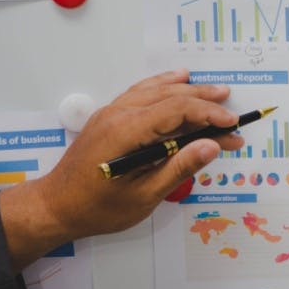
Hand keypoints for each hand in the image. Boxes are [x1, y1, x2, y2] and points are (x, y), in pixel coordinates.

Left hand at [0, 69, 244, 269]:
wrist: (56, 206)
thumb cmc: (97, 207)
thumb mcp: (144, 195)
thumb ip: (179, 167)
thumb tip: (210, 146)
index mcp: (127, 132)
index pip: (177, 110)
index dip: (209, 114)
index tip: (232, 125)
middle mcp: (118, 115)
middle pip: (169, 96)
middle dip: (204, 101)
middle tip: (231, 107)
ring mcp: (111, 113)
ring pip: (155, 91)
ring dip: (187, 89)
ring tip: (214, 90)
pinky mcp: (109, 119)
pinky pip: (141, 94)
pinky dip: (162, 87)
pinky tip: (175, 81)